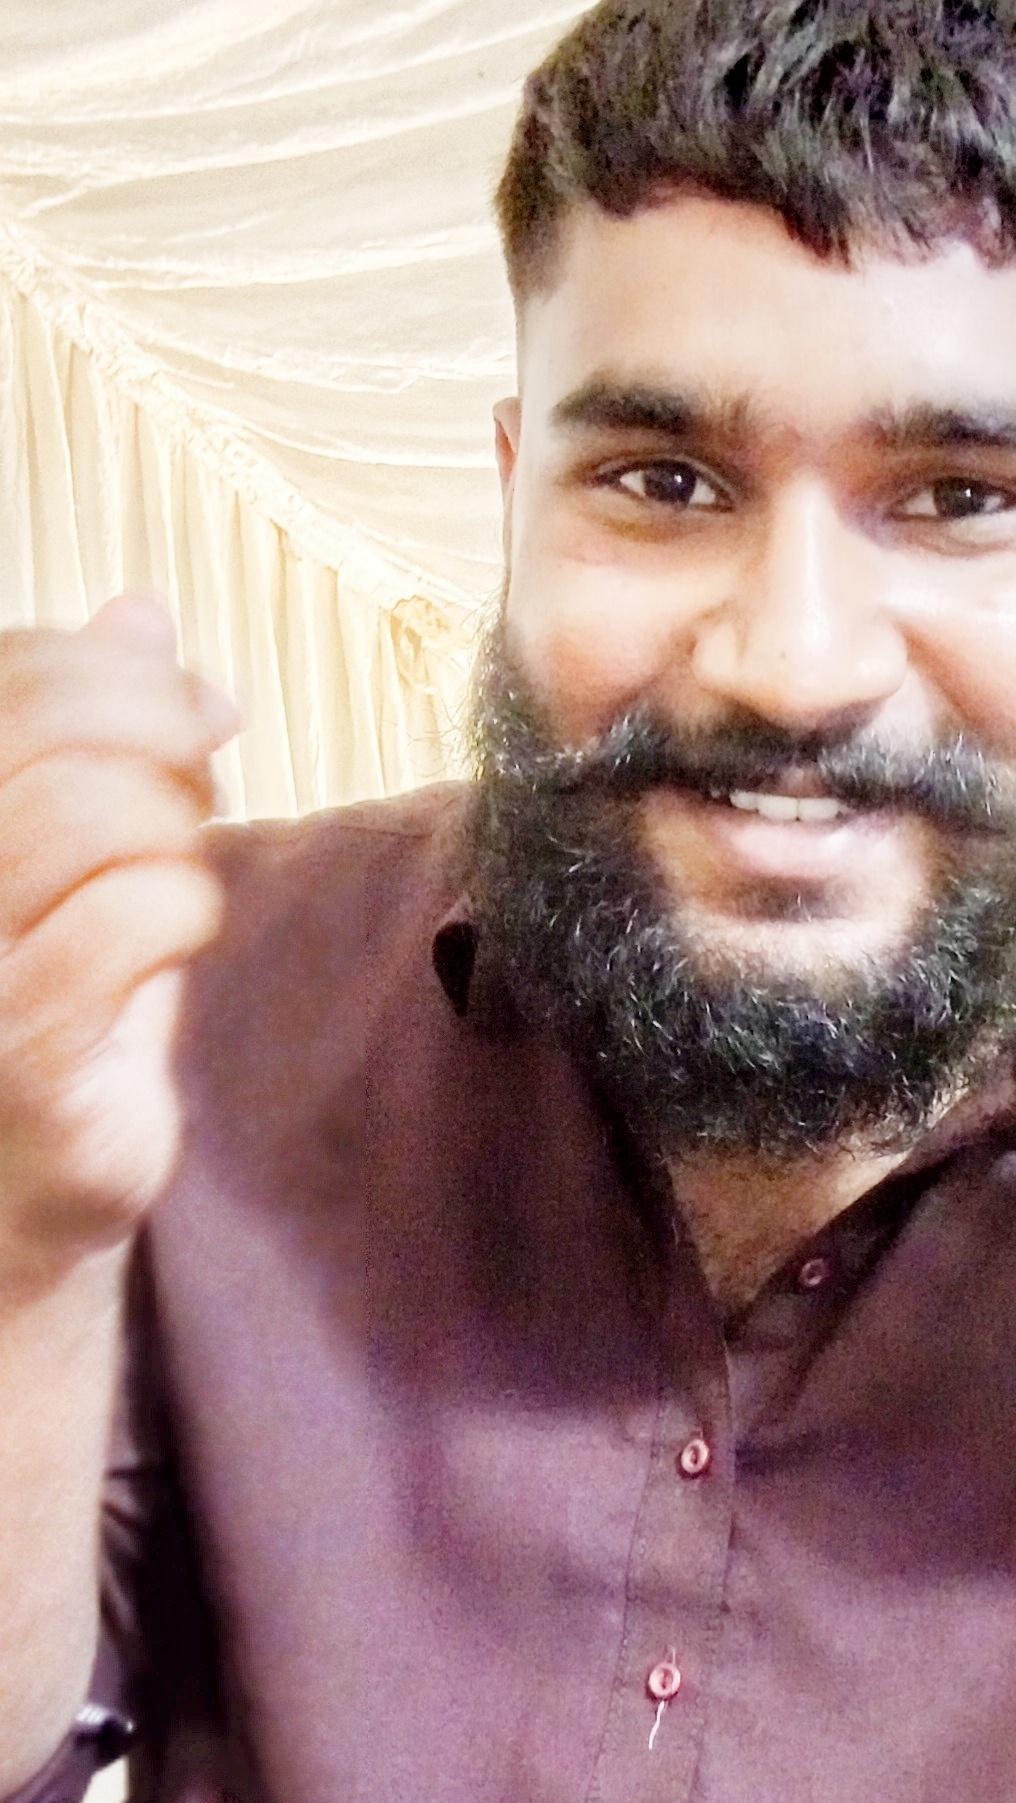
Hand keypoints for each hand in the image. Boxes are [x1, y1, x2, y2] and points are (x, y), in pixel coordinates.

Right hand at [0, 598, 240, 1290]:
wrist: (21, 1194)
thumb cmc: (53, 1014)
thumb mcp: (73, 855)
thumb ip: (92, 734)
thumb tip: (139, 608)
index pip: (7, 678)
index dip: (111, 665)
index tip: (192, 699)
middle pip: (42, 725)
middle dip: (158, 725)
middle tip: (209, 762)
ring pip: (85, 812)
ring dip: (171, 822)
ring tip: (181, 865)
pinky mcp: (19, 1046)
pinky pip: (127, 919)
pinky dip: (183, 909)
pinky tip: (179, 938)